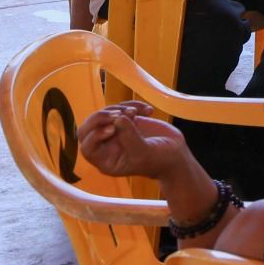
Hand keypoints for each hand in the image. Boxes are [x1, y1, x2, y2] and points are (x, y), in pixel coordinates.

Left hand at [77, 103, 194, 180]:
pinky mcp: (128, 120)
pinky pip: (122, 107)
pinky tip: (148, 111)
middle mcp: (107, 146)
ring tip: (137, 113)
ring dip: (120, 109)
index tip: (113, 129)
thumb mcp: (144, 153)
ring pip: (105, 115)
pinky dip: (134, 104)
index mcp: (106, 160)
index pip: (88, 147)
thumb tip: (118, 119)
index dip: (95, 135)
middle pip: (88, 129)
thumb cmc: (159, 160)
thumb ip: (130, 138)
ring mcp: (116, 132)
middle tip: (119, 113)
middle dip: (101, 117)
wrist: (175, 153)